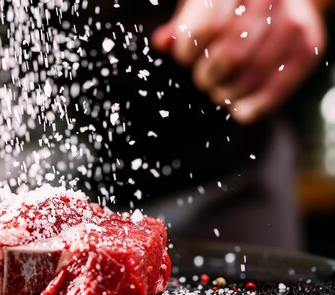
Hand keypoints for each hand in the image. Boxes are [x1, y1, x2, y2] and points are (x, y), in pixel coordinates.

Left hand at [152, 0, 326, 123]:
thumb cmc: (234, 6)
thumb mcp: (204, 5)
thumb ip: (183, 24)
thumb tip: (162, 43)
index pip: (205, 29)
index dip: (188, 52)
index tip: (185, 60)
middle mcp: (268, 1)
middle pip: (229, 56)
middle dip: (207, 77)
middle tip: (204, 79)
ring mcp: (292, 25)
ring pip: (251, 75)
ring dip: (226, 94)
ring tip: (219, 92)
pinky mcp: (308, 49)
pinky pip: (276, 90)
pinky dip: (251, 107)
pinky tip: (238, 108)